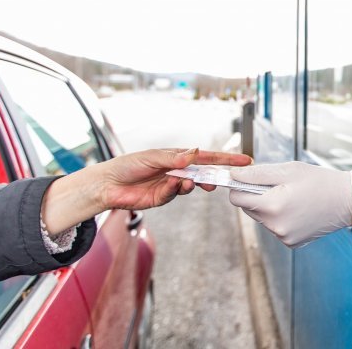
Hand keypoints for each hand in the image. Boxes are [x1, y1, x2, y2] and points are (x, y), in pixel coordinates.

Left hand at [99, 148, 253, 210]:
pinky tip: (171, 184)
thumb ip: (175, 157)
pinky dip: (176, 189)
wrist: (108, 184)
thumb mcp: (152, 156)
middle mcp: (178, 170)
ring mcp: (172, 184)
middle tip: (225, 179)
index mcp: (178, 156)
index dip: (226, 158)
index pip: (207, 156)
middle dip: (216, 175)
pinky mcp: (164, 197)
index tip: (244, 160)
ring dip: (194, 183)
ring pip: (192, 185)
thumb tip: (195, 152)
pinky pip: (176, 193)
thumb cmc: (128, 165)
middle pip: (205, 172)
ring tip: (190, 182)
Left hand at [229, 162, 351, 247]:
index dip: (239, 185)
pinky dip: (281, 218)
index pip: (236, 198)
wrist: (347, 201)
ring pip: (262, 218)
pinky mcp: (291, 242)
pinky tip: (298, 209)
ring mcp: (283, 237)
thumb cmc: (319, 181)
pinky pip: (275, 227)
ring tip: (292, 196)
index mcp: (272, 206)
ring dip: (269, 207)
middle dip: (256, 195)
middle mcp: (275, 226)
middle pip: (248, 209)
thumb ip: (256, 173)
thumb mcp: (288, 170)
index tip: (248, 178)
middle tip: (279, 185)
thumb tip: (232, 174)